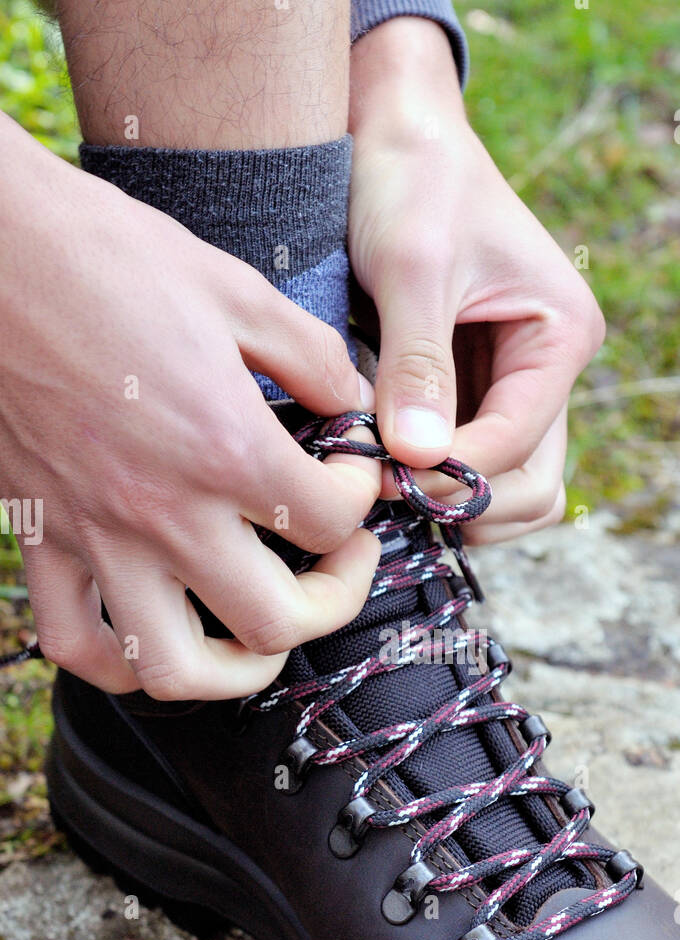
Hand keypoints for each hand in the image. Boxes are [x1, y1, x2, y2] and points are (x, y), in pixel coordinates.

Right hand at [0, 114, 379, 699]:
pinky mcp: (43, 540)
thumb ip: (311, 357)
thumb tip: (352, 403)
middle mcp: (164, 513)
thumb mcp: (233, 289)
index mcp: (223, 447)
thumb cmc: (103, 256)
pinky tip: (162, 633)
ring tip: (263, 632)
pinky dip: (125, 661)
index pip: (331, 521)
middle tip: (341, 559)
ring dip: (237, 668)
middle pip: (277, 623)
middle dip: (333, 599)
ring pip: (177, 669)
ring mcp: (97, 539)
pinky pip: (80, 644)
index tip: (351, 469)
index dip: (363, 498)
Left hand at [348, 18, 604, 543]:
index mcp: (563, 336)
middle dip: (467, 499)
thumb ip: (417, 364)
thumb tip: (419, 458)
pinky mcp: (476, 395)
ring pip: (507, 488)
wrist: (396, 136)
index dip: (458, 472)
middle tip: (387, 490)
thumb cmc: (413, 182)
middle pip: (532, 485)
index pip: (521, 440)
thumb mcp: (413, 267)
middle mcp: (550, 371)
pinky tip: (383, 461)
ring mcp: (516, 388)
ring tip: (383, 479)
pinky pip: (470, 465)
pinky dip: (434, 478)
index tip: (388, 477)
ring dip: (454, 499)